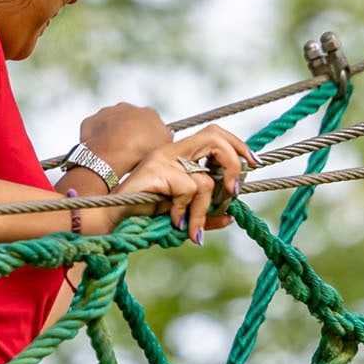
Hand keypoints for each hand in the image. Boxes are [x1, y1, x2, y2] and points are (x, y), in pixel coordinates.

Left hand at [77, 102, 172, 179]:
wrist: (113, 151)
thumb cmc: (142, 150)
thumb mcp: (163, 146)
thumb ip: (166, 137)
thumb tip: (166, 133)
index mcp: (148, 112)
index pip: (150, 122)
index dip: (148, 136)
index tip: (145, 148)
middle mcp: (126, 107)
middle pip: (129, 120)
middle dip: (129, 133)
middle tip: (129, 151)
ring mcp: (106, 112)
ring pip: (110, 123)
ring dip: (112, 135)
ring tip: (113, 153)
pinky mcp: (90, 121)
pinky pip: (94, 130)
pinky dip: (96, 139)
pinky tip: (99, 152)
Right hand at [120, 125, 252, 239]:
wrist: (112, 221)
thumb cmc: (143, 217)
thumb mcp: (182, 215)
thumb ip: (204, 213)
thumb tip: (230, 217)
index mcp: (178, 154)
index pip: (214, 134)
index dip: (237, 145)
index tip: (252, 163)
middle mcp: (171, 149)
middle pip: (214, 136)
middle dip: (233, 161)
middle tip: (235, 190)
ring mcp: (163, 157)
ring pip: (205, 179)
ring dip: (204, 211)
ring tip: (191, 229)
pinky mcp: (157, 169)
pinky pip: (189, 190)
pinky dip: (185, 211)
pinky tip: (172, 220)